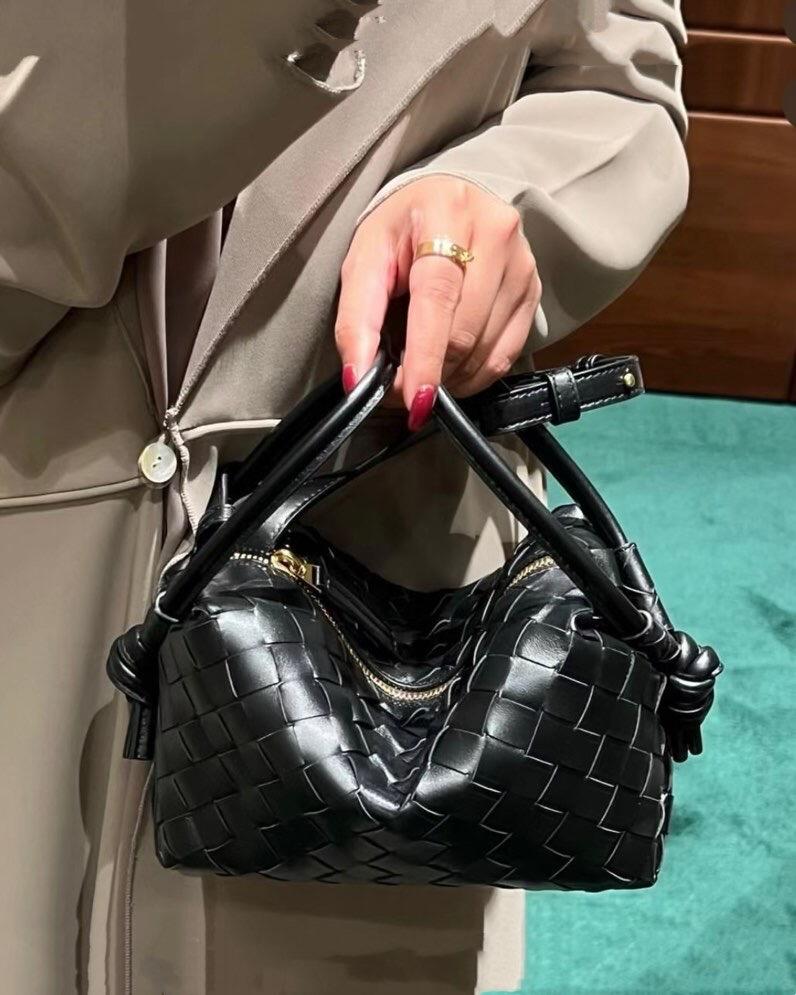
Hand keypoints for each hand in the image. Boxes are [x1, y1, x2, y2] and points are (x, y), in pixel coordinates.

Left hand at [334, 175, 540, 429]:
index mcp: (446, 213)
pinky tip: (453, 366)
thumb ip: (356, 318)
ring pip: (486, 349)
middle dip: (431, 371)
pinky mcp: (533, 289)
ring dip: (450, 376)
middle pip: (465, 331)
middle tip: (402, 384)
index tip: (414, 398)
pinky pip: (506, 355)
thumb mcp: (365, 260)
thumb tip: (358, 377)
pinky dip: (474, 374)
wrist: (445, 201)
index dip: (424, 355)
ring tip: (425, 366)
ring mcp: (522, 263)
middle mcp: (495, 232)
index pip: (438, 298)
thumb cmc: (401, 232)